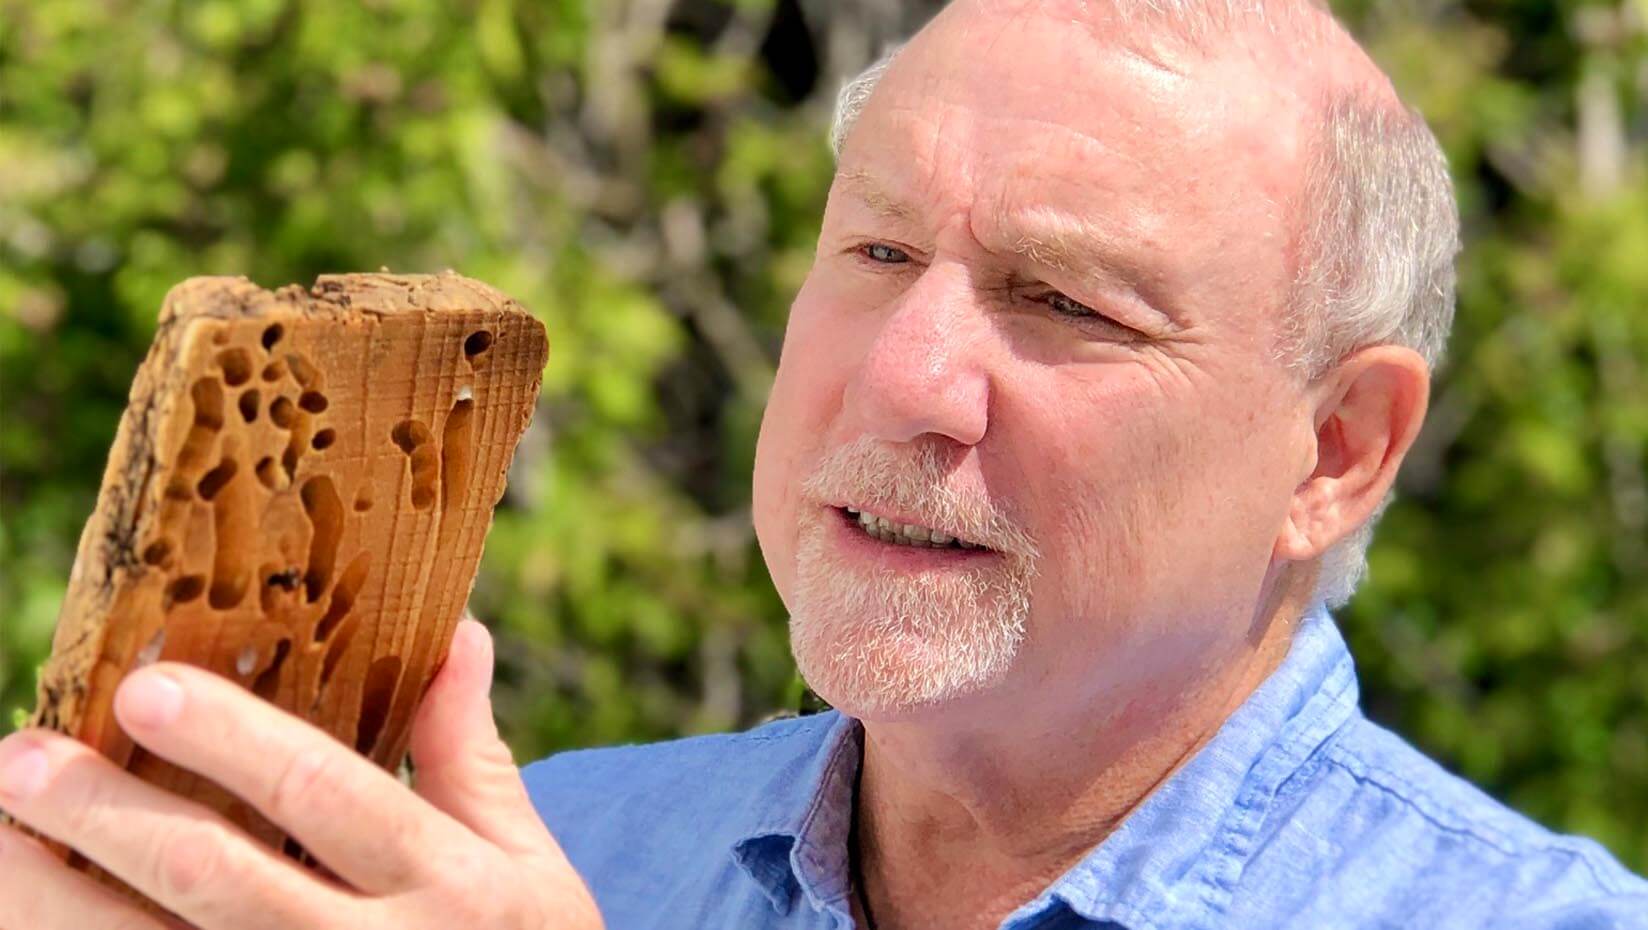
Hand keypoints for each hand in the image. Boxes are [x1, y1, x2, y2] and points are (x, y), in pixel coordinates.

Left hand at [0, 619, 601, 929]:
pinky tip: (26, 916)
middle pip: (215, 878)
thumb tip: (460, 633)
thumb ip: (472, 758)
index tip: (142, 685)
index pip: (323, 794)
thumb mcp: (526, 863)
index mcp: (444, 884)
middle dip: (107, 815)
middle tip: (20, 758)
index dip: (229, 739)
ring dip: (52, 900)